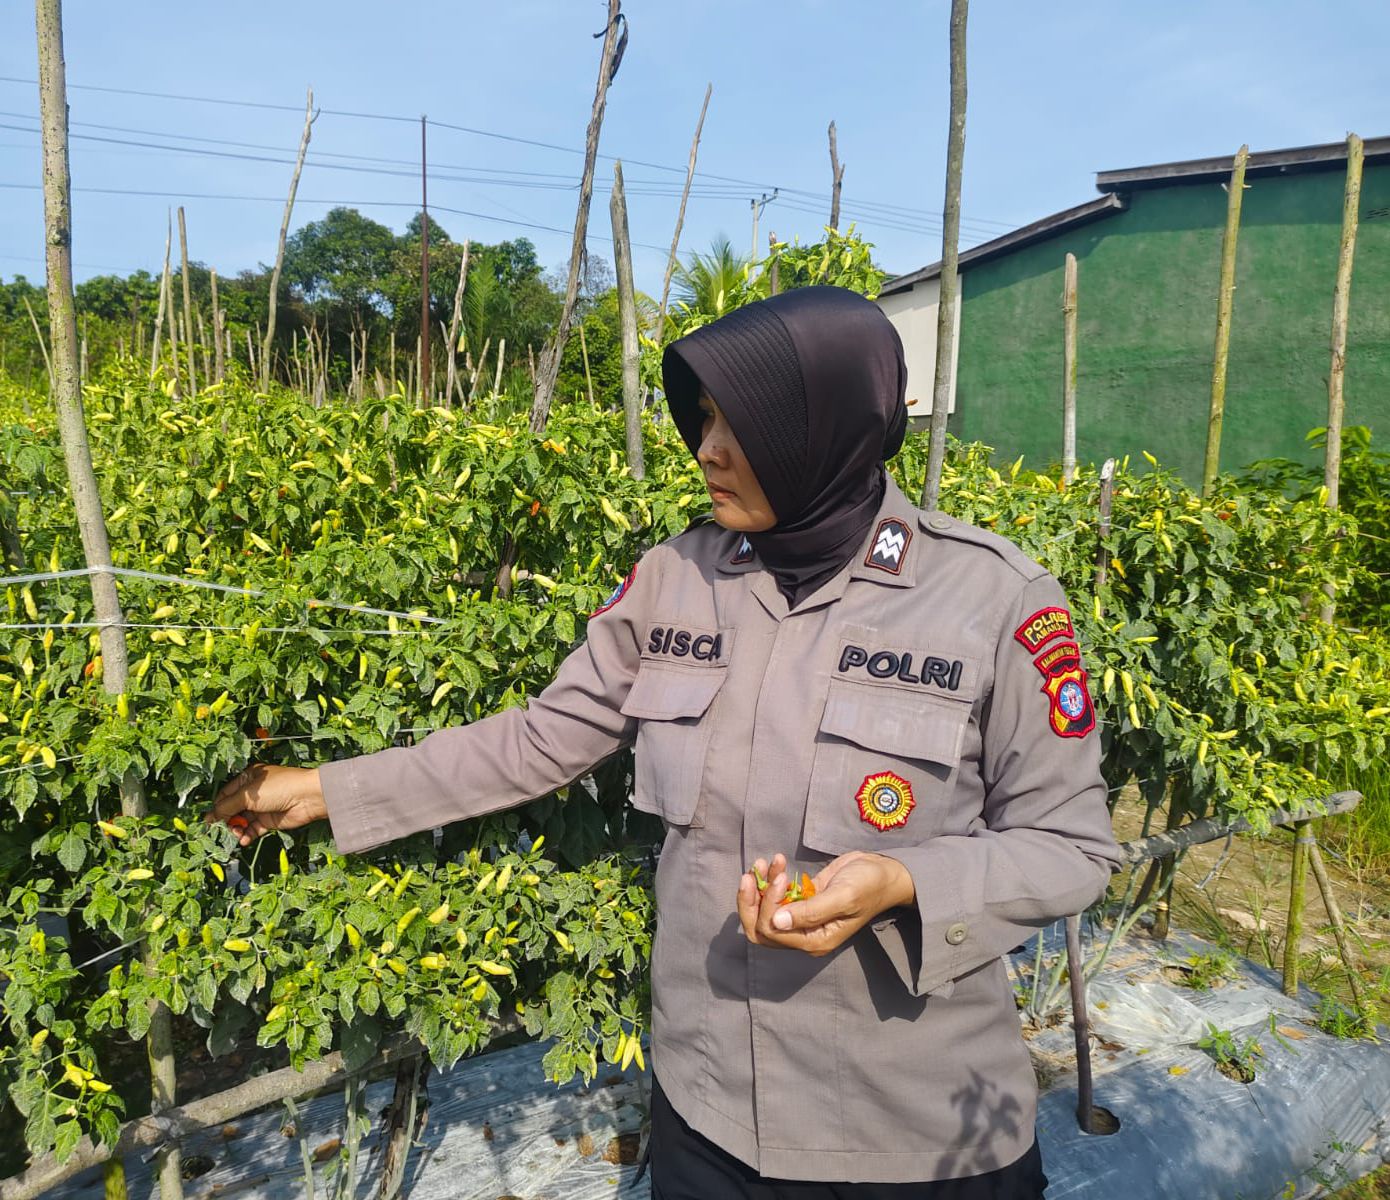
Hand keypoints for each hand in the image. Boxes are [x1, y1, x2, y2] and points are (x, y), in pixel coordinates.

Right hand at [207, 764, 327, 845]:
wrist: (308, 798)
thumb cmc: (279, 788)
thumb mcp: (248, 795)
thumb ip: (227, 807)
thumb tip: (209, 818)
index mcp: (248, 778)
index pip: (225, 794)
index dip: (217, 807)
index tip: (209, 821)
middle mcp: (254, 793)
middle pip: (232, 809)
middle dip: (226, 820)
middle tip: (221, 830)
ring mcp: (262, 807)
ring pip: (242, 821)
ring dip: (237, 829)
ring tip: (236, 834)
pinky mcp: (269, 821)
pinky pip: (253, 829)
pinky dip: (247, 835)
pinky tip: (244, 840)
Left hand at [736, 850, 915, 956]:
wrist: (883, 872)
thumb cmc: (868, 885)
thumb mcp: (843, 897)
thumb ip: (810, 912)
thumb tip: (776, 922)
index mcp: (814, 940)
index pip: (772, 932)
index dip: (768, 906)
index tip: (781, 878)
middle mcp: (804, 934)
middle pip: (760, 928)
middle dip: (750, 902)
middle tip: (752, 873)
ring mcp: (801, 917)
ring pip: (764, 910)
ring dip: (759, 886)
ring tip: (765, 862)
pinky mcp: (801, 900)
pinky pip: (775, 895)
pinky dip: (770, 878)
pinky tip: (777, 860)